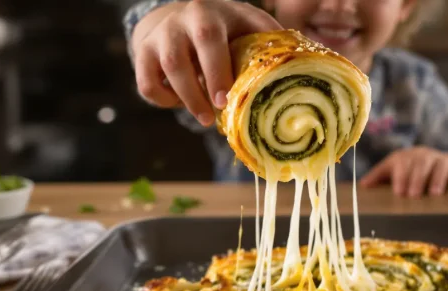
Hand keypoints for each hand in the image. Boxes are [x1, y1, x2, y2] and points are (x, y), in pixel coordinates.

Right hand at [131, 0, 281, 125]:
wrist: (175, 15)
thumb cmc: (223, 26)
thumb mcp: (245, 23)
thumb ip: (269, 39)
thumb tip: (306, 63)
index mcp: (209, 14)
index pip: (208, 38)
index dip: (216, 70)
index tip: (225, 100)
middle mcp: (179, 22)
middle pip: (178, 59)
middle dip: (195, 91)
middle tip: (212, 116)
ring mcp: (157, 38)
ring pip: (163, 73)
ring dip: (185, 100)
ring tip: (203, 118)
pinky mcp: (141, 54)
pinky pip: (147, 84)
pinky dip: (164, 100)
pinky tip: (182, 103)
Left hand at [359, 147, 447, 197]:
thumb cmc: (416, 173)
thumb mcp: (397, 171)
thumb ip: (380, 177)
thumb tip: (362, 186)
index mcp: (406, 157)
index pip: (401, 162)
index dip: (400, 176)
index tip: (398, 192)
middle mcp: (423, 155)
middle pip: (420, 163)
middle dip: (416, 179)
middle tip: (413, 195)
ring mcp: (441, 159)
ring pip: (439, 166)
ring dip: (436, 179)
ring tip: (433, 194)